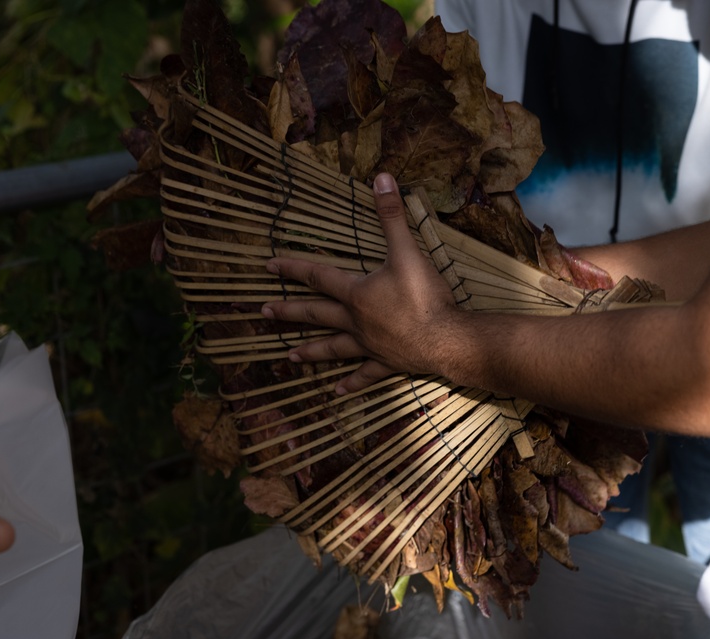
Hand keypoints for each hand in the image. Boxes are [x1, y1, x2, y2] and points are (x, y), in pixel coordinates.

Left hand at [262, 172, 457, 393]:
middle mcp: (356, 321)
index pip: (318, 276)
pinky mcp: (387, 363)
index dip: (292, 269)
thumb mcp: (407, 251)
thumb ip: (392, 216)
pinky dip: (352, 382)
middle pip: (315, 314)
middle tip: (263, 314)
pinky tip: (338, 390)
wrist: (447, 339)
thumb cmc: (425, 297)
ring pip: (333, 348)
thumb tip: (380, 177)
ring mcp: (369, 345)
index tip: (268, 267)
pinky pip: (364, 374)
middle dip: (288, 312)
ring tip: (289, 357)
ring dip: (311, 351)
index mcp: (357, 293)